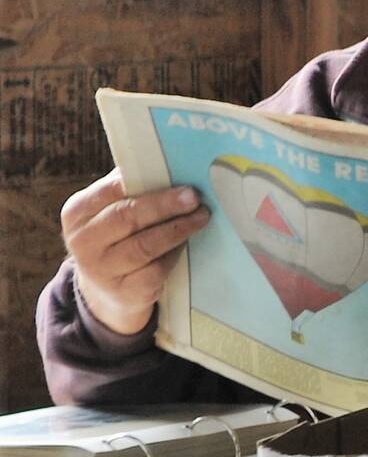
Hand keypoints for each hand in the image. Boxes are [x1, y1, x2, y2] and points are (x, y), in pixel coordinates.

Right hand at [60, 169, 210, 336]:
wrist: (108, 290)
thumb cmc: (118, 237)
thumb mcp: (112, 212)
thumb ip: (132, 190)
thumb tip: (173, 164)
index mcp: (78, 212)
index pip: (110, 190)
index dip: (144, 181)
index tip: (176, 175)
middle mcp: (82, 241)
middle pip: (127, 217)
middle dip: (165, 205)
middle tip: (194, 196)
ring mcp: (101, 270)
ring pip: (144, 245)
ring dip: (178, 229)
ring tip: (202, 216)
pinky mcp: (124, 292)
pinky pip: (156, 269)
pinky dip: (175, 254)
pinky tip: (188, 242)